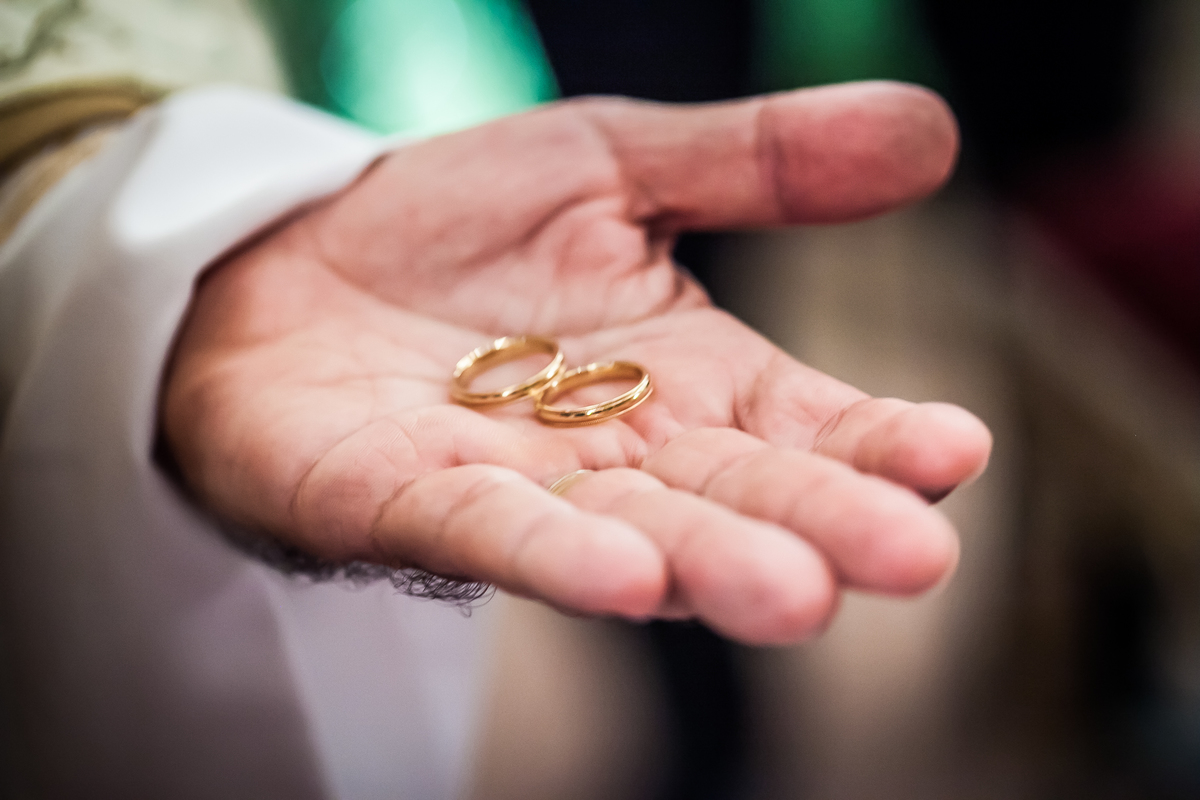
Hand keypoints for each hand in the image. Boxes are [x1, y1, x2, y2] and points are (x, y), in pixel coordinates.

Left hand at [163, 81, 990, 644]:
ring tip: (792, 595)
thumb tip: (933, 130)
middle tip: (912, 561)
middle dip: (819, 528)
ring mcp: (517, 488)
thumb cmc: (454, 227)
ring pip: (627, 533)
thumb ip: (754, 161)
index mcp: (686, 379)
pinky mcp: (404, 503)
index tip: (956, 451)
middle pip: (733, 495)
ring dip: (708, 565)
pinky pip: (485, 533)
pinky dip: (552, 554)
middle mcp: (620, 453)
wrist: (287, 256)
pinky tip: (625, 579)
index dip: (878, 440)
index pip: (803, 420)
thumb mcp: (611, 163)